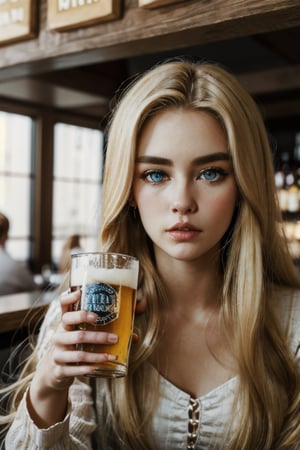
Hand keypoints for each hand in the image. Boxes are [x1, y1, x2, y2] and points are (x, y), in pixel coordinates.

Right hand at [27, 290, 118, 426]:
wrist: (54, 372)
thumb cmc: (75, 347)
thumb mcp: (82, 335)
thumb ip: (104, 331)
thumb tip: (134, 334)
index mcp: (66, 322)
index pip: (63, 304)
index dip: (69, 298)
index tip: (81, 293)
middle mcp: (59, 334)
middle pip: (73, 327)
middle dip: (94, 330)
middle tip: (113, 336)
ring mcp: (58, 352)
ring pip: (78, 352)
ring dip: (97, 354)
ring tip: (112, 355)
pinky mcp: (60, 369)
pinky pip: (76, 368)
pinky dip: (90, 367)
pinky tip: (101, 367)